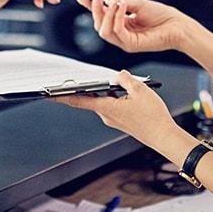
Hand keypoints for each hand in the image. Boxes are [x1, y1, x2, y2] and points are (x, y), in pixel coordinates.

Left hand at [56, 71, 176, 148]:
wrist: (164, 136)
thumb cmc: (153, 117)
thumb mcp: (140, 90)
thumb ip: (125, 79)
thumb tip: (118, 75)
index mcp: (106, 107)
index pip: (78, 100)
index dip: (62, 96)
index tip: (48, 94)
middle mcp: (106, 115)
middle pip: (90, 97)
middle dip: (84, 87)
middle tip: (74, 78)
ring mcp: (113, 119)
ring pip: (103, 100)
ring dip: (104, 91)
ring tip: (113, 81)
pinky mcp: (120, 121)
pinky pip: (112, 105)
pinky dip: (113, 97)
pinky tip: (125, 92)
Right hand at [75, 0, 188, 52]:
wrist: (179, 26)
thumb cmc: (163, 16)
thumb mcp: (137, 4)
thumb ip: (119, 1)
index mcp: (122, 24)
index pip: (102, 17)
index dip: (91, 8)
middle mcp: (122, 34)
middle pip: (99, 25)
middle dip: (96, 10)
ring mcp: (125, 41)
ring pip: (104, 31)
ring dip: (106, 14)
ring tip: (114, 2)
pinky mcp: (131, 45)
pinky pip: (117, 32)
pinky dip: (117, 18)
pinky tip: (122, 7)